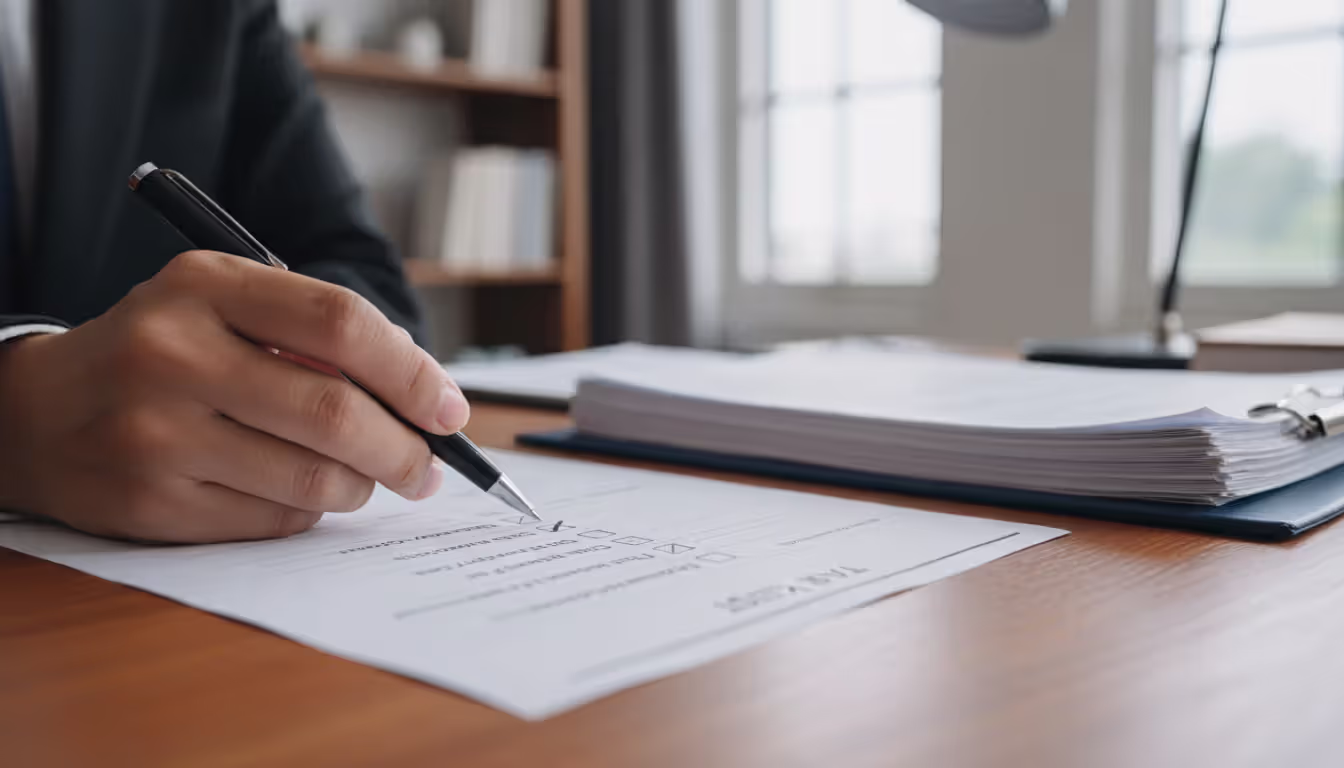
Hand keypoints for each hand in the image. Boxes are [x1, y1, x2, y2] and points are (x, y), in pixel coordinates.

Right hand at [0, 251, 467, 542]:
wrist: (40, 411)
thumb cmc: (163, 351)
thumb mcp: (222, 303)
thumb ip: (312, 331)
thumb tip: (422, 393)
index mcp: (204, 286)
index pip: (340, 323)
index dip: (411, 371)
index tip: (448, 408)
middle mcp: (173, 354)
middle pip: (335, 412)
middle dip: (404, 449)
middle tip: (428, 466)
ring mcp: (157, 434)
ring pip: (313, 480)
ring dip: (361, 487)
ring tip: (365, 478)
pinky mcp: (150, 504)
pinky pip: (274, 521)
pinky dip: (308, 514)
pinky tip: (297, 494)